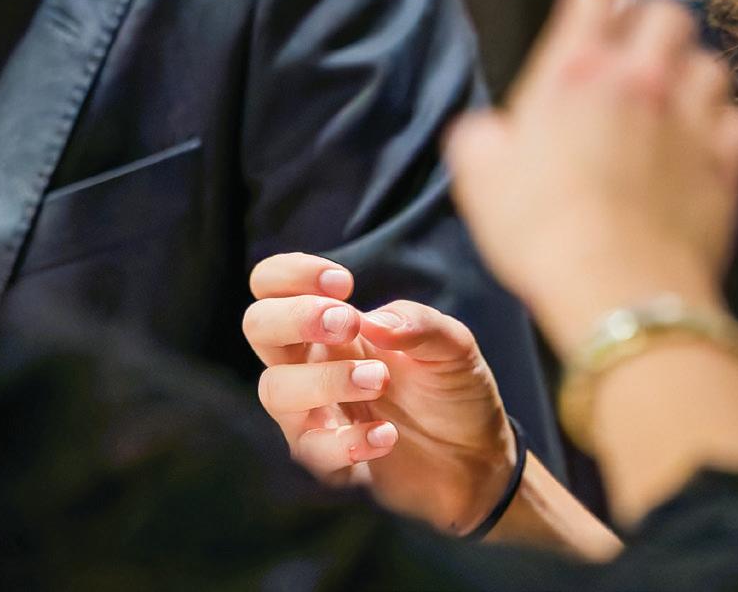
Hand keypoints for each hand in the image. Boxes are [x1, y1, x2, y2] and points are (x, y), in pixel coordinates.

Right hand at [243, 252, 515, 533]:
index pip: (272, 286)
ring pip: (275, 390)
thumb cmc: (453, 392)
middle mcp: (312, 366)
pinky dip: (346, 442)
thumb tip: (372, 322)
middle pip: (258, 327)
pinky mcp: (329, 463)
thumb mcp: (453, 347)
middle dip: (293, 317)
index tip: (344, 283)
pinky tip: (387, 435)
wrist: (480, 460)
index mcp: (331, 328)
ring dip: (324, 380)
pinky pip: (310, 452)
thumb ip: (418, 325)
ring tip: (378, 381)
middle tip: (346, 322)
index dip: (290, 274)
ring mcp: (315, 415)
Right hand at [445, 0, 737, 349]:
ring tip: (673, 105)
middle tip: (638, 59)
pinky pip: (737, 120)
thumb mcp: (480, 179)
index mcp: (576, 70)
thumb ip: (481, 138)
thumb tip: (487, 131)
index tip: (595, 17)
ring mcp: (691, 117)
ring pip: (710, 63)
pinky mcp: (726, 161)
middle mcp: (641, 79)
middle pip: (669, 12)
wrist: (618, 289)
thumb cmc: (543, 234)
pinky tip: (701, 149)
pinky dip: (722, 127)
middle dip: (653, 28)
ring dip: (691, 77)